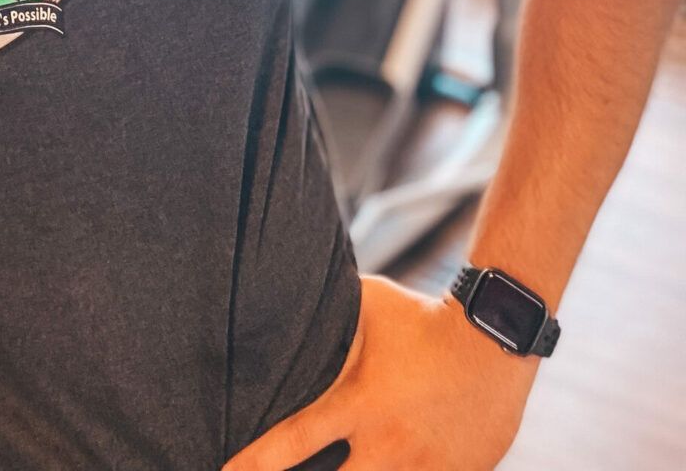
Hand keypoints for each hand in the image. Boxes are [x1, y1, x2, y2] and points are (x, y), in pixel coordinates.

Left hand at [222, 274, 538, 470]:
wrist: (494, 337)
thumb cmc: (423, 316)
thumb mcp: (369, 305)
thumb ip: (331, 314)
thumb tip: (289, 295)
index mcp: (359, 405)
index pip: (293, 442)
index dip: (254, 464)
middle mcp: (388, 446)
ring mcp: (425, 468)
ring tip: (359, 465)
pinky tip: (404, 463)